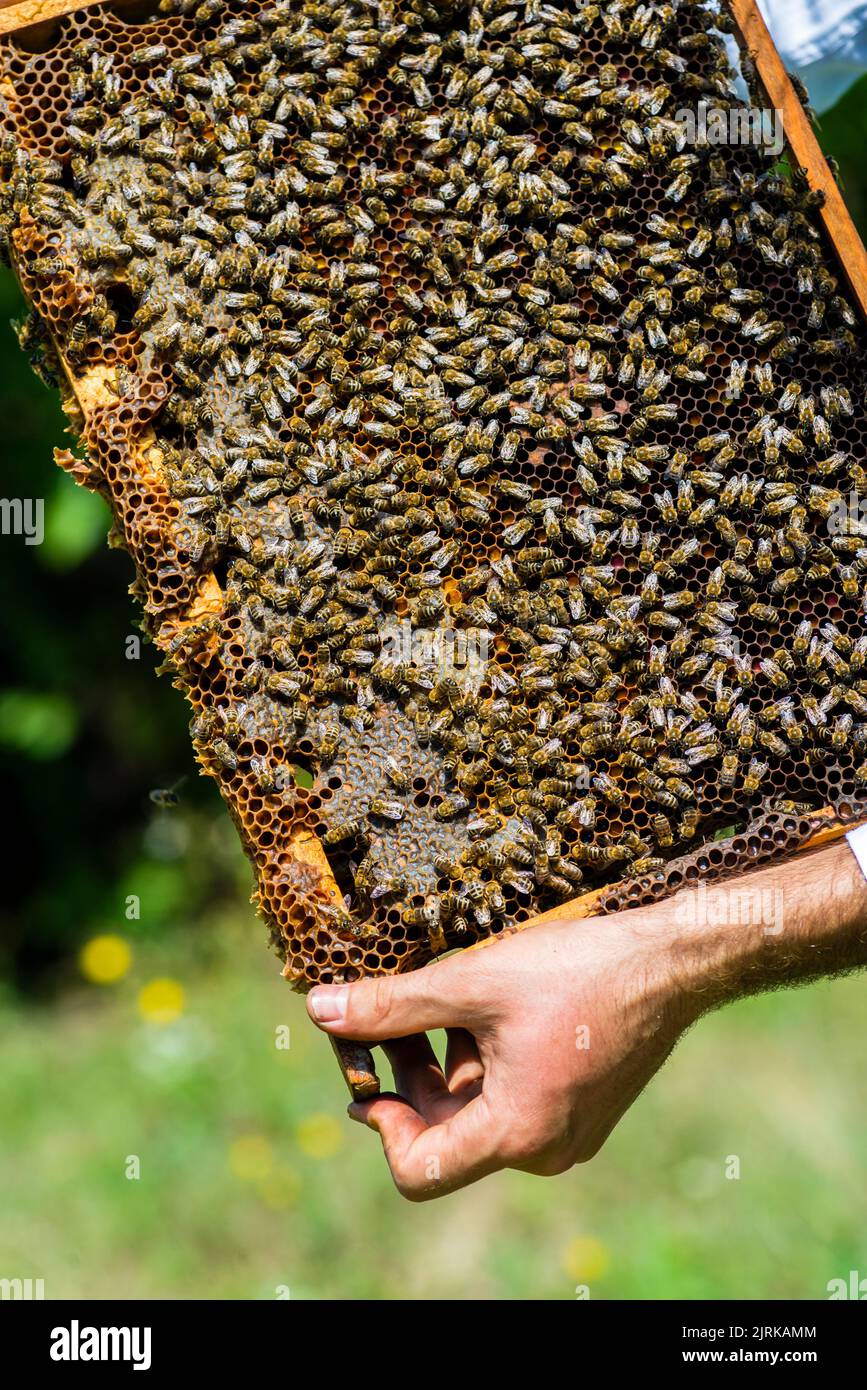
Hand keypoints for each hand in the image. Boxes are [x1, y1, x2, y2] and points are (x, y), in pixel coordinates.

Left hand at [306, 908, 696, 1199]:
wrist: (671, 960)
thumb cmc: (577, 969)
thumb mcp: (472, 983)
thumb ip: (393, 1006)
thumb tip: (320, 1011)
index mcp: (516, 1132)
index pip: (419, 1171)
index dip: (381, 1125)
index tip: (366, 1074)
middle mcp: (544, 1148)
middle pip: (447, 1137)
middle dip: (410, 1080)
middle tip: (387, 1020)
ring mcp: (569, 1131)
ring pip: (479, 1113)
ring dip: (446, 1065)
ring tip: (435, 1002)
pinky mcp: (583, 1108)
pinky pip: (513, 1100)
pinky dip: (484, 1063)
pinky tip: (481, 1008)